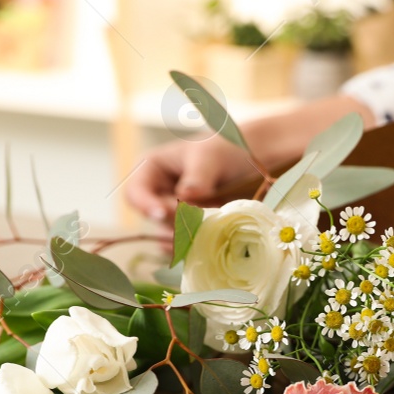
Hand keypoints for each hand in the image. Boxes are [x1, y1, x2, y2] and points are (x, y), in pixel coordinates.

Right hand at [123, 95, 375, 222]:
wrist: (257, 158)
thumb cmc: (229, 147)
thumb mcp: (211, 156)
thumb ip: (198, 176)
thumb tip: (185, 197)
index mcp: (152, 170)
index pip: (135, 193)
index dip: (145, 206)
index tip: (164, 213)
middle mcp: (160, 194)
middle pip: (154, 220)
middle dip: (175, 223)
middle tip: (199, 221)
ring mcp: (176, 215)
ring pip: (171, 236)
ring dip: (190, 237)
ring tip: (214, 228)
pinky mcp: (194, 230)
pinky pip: (188, 245)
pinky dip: (199, 246)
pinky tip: (215, 241)